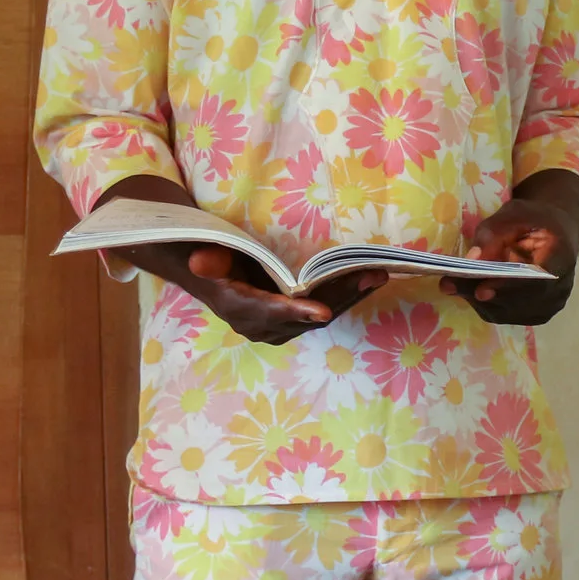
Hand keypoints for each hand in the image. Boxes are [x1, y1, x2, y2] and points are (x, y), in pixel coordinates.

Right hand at [116, 239, 385, 346]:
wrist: (208, 275)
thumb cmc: (211, 256)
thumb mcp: (206, 252)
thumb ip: (209, 259)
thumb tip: (200, 262)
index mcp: (240, 308)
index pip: (271, 312)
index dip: (296, 312)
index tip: (322, 312)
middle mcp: (262, 325)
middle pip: (307, 315)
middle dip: (341, 296)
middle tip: (372, 276)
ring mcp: (279, 327)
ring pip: (320, 315)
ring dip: (351, 296)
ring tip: (378, 275)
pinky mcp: (292, 322)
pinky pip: (323, 312)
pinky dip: (345, 296)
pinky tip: (367, 282)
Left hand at [443, 173, 578, 325]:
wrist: (555, 233)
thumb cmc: (533, 220)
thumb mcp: (514, 214)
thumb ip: (494, 234)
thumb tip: (472, 260)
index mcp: (561, 256)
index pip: (536, 280)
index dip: (509, 287)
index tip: (480, 290)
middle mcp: (559, 288)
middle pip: (518, 299)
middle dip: (481, 292)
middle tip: (449, 284)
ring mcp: (549, 305)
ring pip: (508, 311)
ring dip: (478, 300)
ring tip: (453, 284)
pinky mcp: (537, 314)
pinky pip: (506, 314)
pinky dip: (485, 304)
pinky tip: (470, 289)